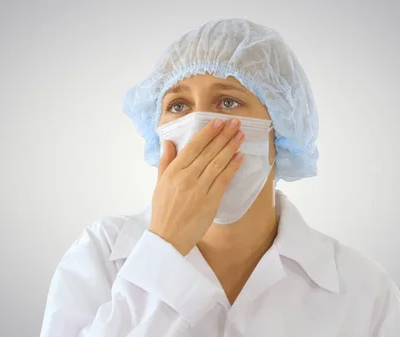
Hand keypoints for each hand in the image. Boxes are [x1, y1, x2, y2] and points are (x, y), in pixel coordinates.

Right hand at [149, 117, 244, 254]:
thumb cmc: (163, 211)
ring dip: (231, 147)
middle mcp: (186, 178)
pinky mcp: (210, 202)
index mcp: (173, 172)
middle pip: (208, 152)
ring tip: (240, 135)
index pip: (193, 147)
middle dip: (223, 135)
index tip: (218, 122)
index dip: (207, 133)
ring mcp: (199, 189)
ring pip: (218, 163)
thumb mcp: (159, 183)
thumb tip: (169, 142)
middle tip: (235, 122)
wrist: (167, 238)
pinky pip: (223, 180)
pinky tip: (240, 157)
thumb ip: (165, 162)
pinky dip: (232, 167)